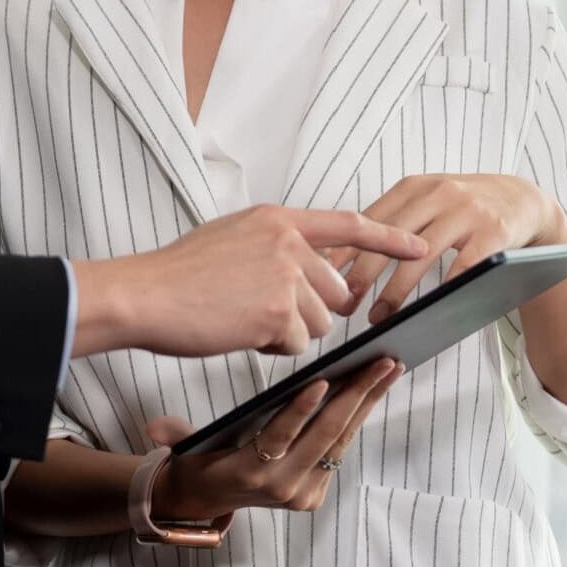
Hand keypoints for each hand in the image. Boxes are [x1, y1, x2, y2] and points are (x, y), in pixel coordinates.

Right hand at [73, 205, 427, 358]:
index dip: (389, 238)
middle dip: (310, 311)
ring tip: (242, 317)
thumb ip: (275, 245)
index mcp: (278, 218)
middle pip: (336, 290)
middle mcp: (289, 240)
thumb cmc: (180, 274)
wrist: (146, 294)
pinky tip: (240, 331)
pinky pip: (297, 345)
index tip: (420, 246)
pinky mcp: (279, 311)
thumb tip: (309, 269)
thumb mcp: (233, 237)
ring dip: (288, 332)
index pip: (348, 224)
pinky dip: (272, 348)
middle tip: (262, 310)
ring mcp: (286, 274)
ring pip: (319, 322)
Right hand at [148, 357, 403, 521]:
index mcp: (249, 473)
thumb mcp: (187, 448)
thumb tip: (153, 430)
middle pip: (323, 436)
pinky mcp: (316, 491)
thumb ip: (176, 437)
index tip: (322, 381)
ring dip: (368, 401)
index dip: (300, 411)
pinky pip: (341, 447)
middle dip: (355, 396)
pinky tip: (376, 385)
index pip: (279, 437)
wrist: (208, 501)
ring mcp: (303, 492)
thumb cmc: (200, 459)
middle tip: (380, 362)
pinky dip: (360, 414)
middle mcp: (281, 487)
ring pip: (341, 440)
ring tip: (389, 366)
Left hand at [328, 175, 566, 323]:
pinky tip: (428, 310)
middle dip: (363, 272)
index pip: (369, 218)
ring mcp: (467, 212)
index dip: (344, 249)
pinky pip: (463, 266)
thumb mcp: (427, 201)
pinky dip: (444, 289)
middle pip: (390, 236)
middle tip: (343, 304)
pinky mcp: (494, 233)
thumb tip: (342, 257)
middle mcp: (438, 193)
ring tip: (378, 316)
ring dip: (396, 290)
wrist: (522, 198)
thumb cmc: (463, 206)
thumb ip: (393, 220)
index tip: (321, 277)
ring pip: (423, 255)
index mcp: (414, 186)